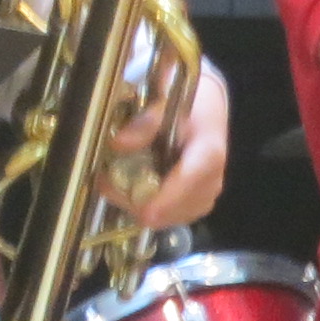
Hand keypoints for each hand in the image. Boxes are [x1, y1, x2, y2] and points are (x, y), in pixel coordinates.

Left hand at [108, 61, 230, 229]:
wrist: (207, 110)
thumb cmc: (188, 106)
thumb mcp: (166, 102)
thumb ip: (144, 122)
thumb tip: (118, 143)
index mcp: (209, 153)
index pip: (191, 181)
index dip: (167, 200)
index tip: (143, 212)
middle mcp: (213, 179)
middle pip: (177, 208)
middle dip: (140, 203)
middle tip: (106, 183)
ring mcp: (207, 195)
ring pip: (172, 217)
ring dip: (141, 207)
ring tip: (115, 185)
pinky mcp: (199, 203)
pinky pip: (173, 217)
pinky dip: (150, 209)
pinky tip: (134, 192)